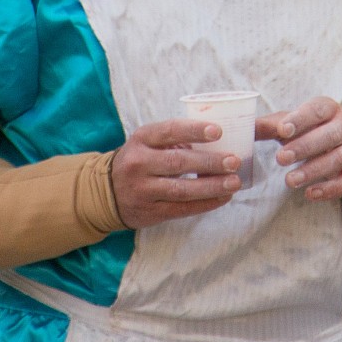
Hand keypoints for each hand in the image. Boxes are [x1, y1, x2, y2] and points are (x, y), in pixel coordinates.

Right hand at [111, 118, 241, 229]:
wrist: (107, 191)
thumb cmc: (141, 160)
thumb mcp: (149, 142)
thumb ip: (177, 140)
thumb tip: (220, 139)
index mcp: (142, 139)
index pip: (169, 131)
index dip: (194, 130)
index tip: (218, 131)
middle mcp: (139, 163)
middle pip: (178, 162)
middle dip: (210, 162)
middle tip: (234, 161)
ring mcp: (143, 189)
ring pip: (182, 189)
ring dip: (212, 186)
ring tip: (234, 182)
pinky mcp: (150, 211)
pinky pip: (182, 209)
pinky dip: (205, 204)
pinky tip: (223, 198)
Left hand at [256, 96, 341, 201]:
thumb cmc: (318, 131)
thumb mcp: (299, 124)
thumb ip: (274, 125)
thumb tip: (247, 127)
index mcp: (330, 110)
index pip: (318, 110)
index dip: (301, 119)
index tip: (282, 130)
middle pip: (329, 135)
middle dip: (304, 147)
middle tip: (280, 159)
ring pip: (338, 159)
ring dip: (313, 170)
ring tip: (289, 181)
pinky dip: (330, 189)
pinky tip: (310, 193)